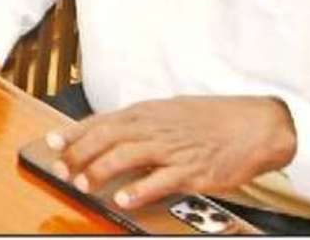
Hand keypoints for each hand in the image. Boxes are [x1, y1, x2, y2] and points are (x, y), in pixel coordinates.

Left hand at [49, 96, 297, 209]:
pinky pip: (160, 181)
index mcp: (149, 112)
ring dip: (101, 171)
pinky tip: (123, 199)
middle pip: (107, 138)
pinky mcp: (193, 170)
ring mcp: (174, 149)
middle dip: (80, 154)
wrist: (258, 125)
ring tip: (84, 185)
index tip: (51, 143)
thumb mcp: (171, 111)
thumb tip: (111, 133)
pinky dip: (139, 190)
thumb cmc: (214, 119)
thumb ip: (141, 123)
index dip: (74, 133)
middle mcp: (156, 127)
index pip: (102, 121)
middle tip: (63, 170)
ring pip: (127, 156)